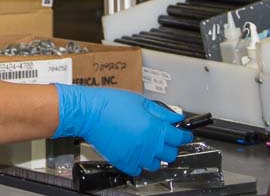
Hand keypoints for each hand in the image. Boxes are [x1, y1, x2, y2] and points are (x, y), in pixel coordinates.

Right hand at [53, 84, 192, 175]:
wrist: (88, 112)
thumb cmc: (110, 103)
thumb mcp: (140, 101)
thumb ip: (160, 112)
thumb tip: (175, 118)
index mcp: (154, 128)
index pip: (180, 138)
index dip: (184, 135)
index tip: (184, 134)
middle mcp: (148, 145)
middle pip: (171, 154)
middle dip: (170, 146)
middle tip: (163, 138)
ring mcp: (136, 156)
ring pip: (156, 165)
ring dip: (155, 156)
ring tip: (147, 146)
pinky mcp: (123, 162)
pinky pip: (138, 170)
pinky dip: (139, 164)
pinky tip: (135, 153)